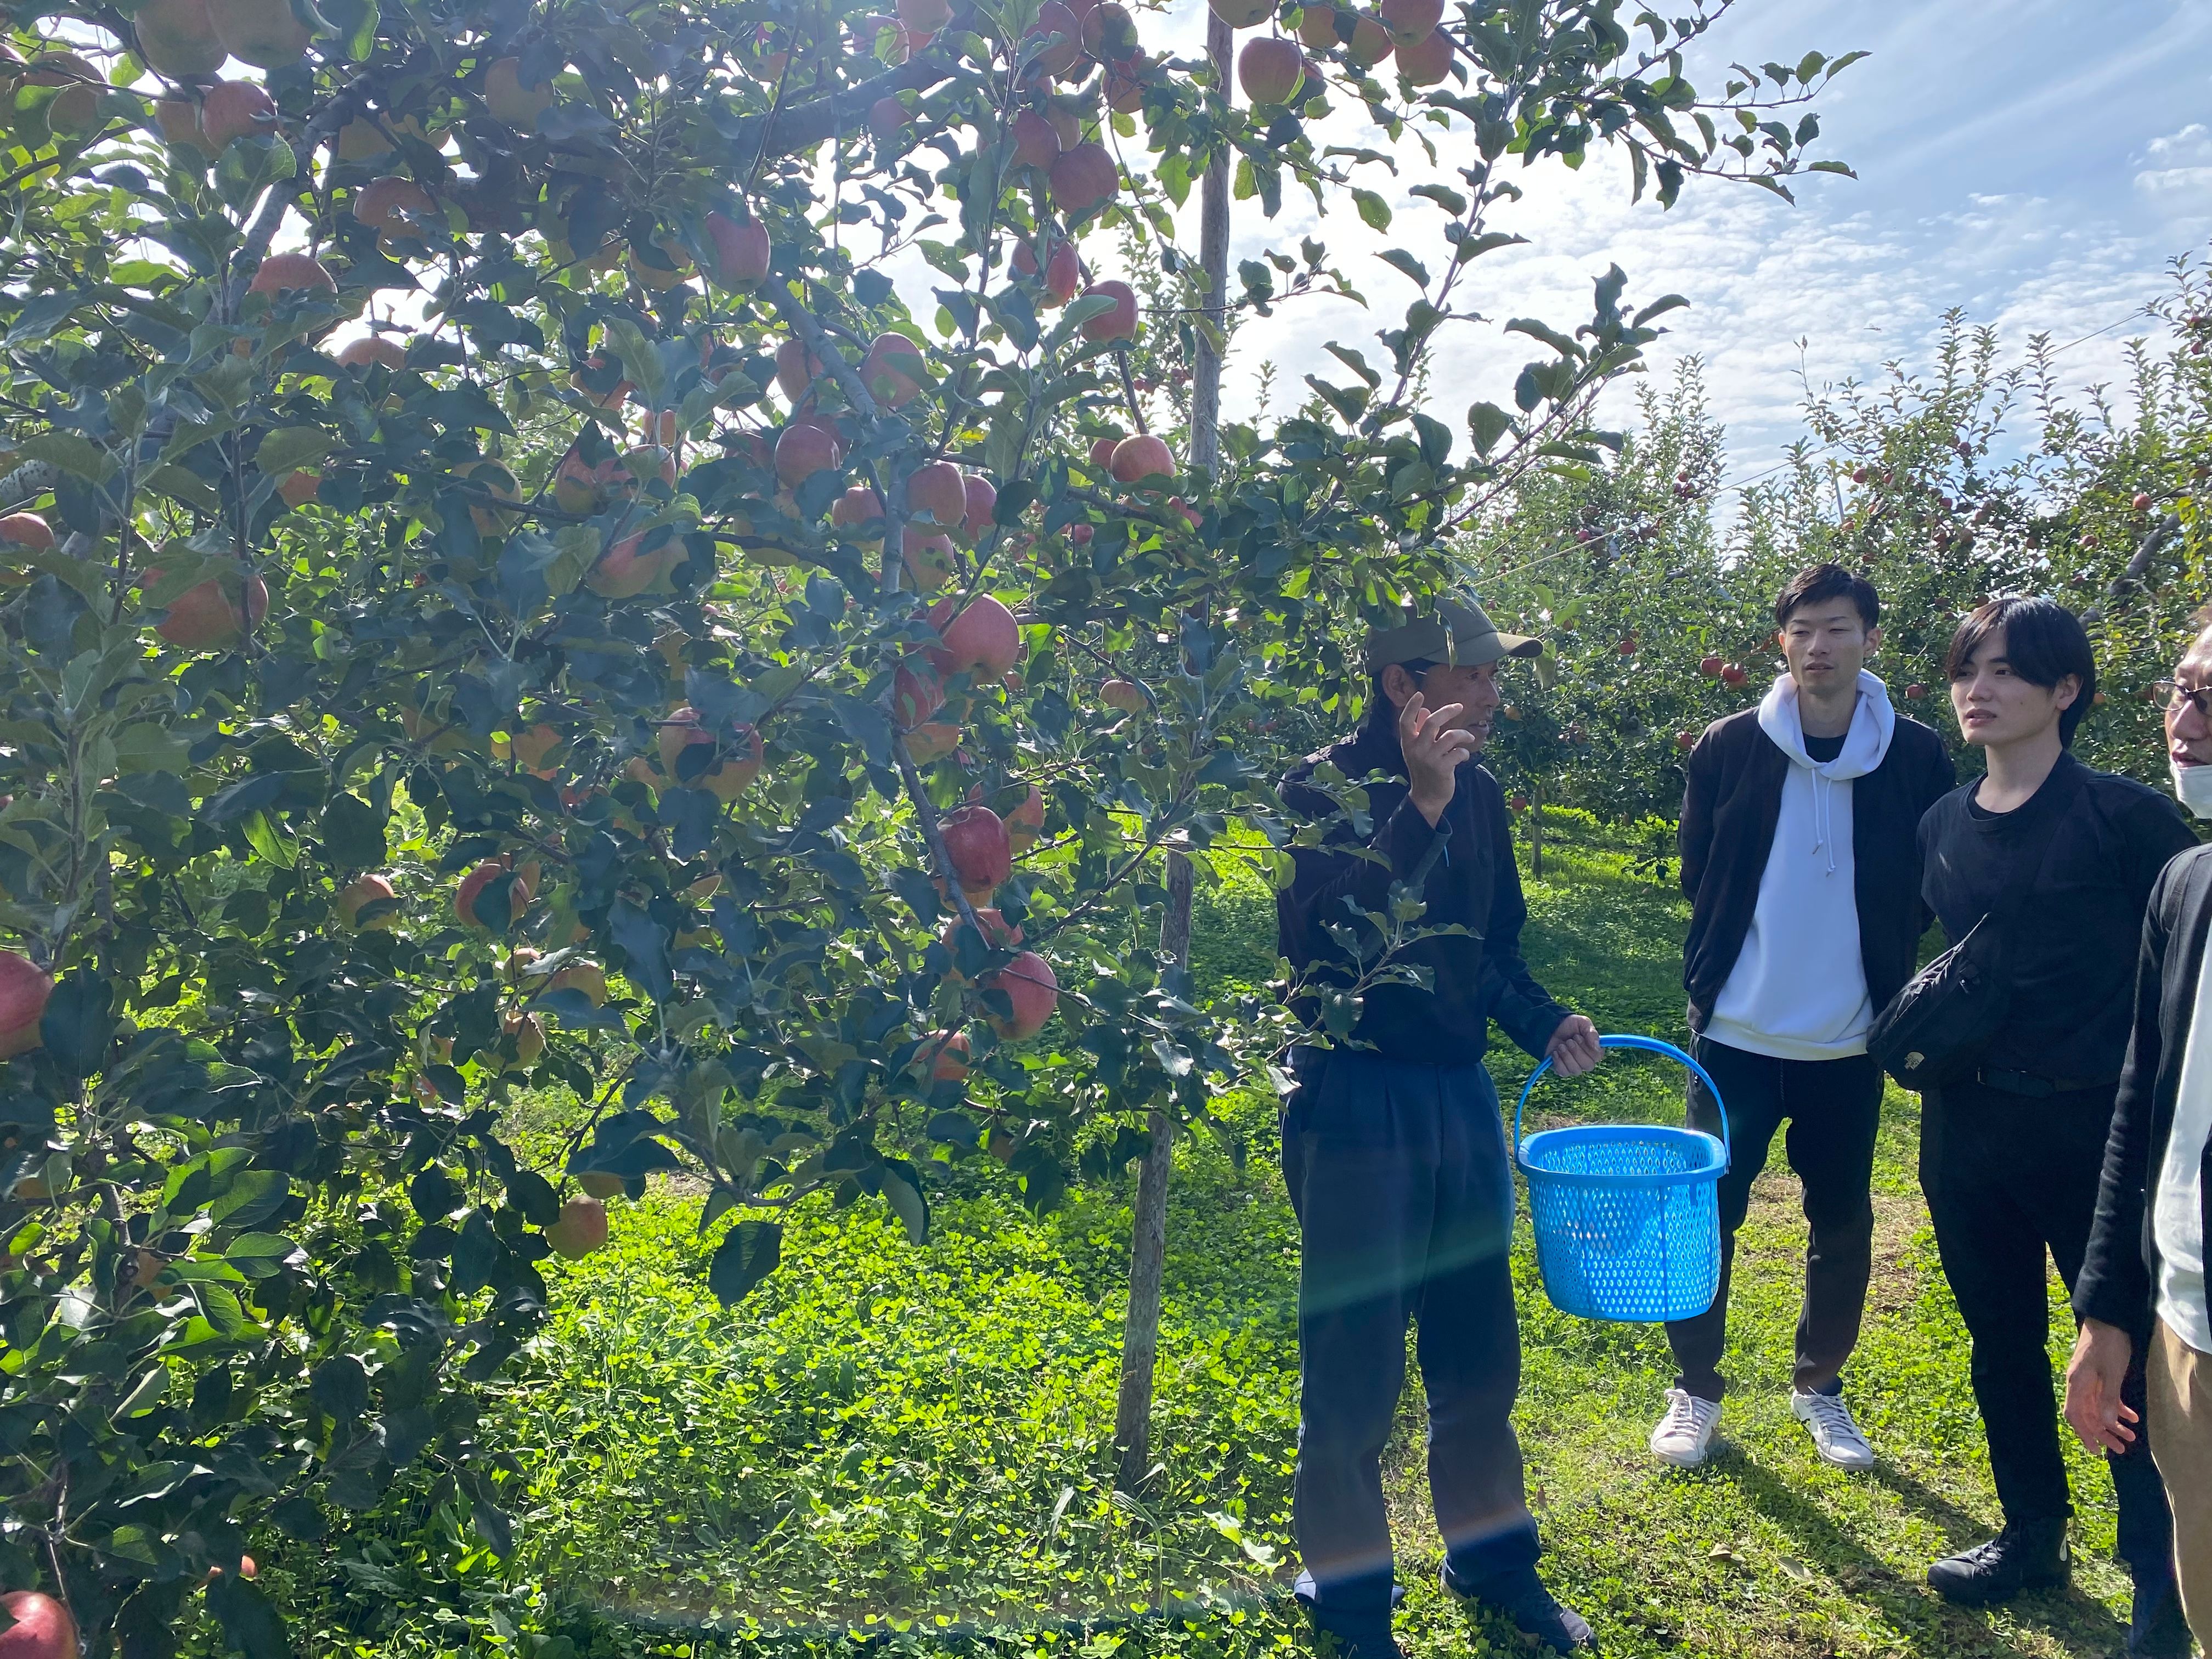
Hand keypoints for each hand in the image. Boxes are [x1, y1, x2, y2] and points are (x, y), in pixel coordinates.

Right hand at [1399, 692, 1478, 824]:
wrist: (1427, 797)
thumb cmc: (1423, 770)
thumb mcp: (1417, 750)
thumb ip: (1420, 730)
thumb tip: (1424, 710)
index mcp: (1408, 743)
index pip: (1406, 721)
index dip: (1412, 707)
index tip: (1419, 694)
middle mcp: (1417, 749)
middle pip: (1433, 722)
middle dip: (1448, 711)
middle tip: (1459, 707)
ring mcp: (1429, 759)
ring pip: (1451, 736)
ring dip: (1464, 735)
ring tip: (1468, 739)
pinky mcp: (1442, 768)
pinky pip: (1459, 753)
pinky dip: (1464, 752)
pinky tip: (1463, 756)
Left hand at [1545, 1014, 1601, 1077]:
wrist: (1551, 1027)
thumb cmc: (1570, 1025)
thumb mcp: (1582, 1022)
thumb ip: (1592, 1032)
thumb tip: (1596, 1046)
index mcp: (1594, 1050)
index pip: (1597, 1057)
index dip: (1588, 1048)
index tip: (1578, 1037)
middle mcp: (1586, 1061)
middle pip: (1588, 1065)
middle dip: (1576, 1051)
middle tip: (1569, 1041)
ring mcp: (1574, 1067)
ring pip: (1575, 1070)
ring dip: (1566, 1055)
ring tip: (1561, 1045)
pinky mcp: (1562, 1070)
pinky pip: (1563, 1072)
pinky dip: (1558, 1061)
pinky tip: (1555, 1052)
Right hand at [2063, 1318, 2137, 1453]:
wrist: (2108, 1319)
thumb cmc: (2108, 1345)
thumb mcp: (2111, 1373)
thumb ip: (2108, 1399)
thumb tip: (2106, 1425)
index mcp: (2077, 1384)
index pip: (2075, 1416)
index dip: (2085, 1434)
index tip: (2097, 1450)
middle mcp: (2079, 1385)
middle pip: (2088, 1416)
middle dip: (2104, 1434)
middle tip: (2121, 1449)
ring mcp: (2088, 1380)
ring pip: (2099, 1408)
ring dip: (2113, 1424)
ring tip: (2131, 1437)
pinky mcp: (2098, 1375)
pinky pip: (2106, 1397)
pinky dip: (2118, 1408)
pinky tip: (2132, 1416)